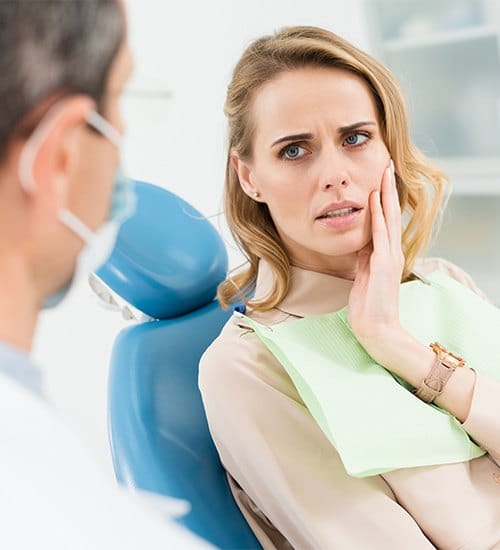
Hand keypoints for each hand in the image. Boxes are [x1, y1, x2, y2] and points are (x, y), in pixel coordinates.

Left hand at [347, 159, 404, 355]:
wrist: (377, 328)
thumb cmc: (369, 305)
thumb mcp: (363, 275)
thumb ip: (363, 257)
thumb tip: (359, 241)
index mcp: (384, 254)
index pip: (385, 220)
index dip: (382, 199)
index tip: (379, 178)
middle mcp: (390, 252)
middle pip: (390, 214)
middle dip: (387, 189)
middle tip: (386, 165)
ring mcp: (389, 257)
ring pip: (388, 219)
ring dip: (385, 195)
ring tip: (384, 174)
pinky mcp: (383, 265)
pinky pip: (379, 236)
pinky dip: (378, 217)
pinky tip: (375, 201)